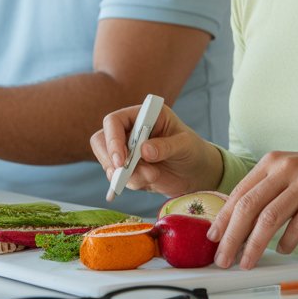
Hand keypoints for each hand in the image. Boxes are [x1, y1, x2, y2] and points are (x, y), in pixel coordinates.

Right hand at [90, 102, 223, 198]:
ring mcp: (127, 151)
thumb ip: (166, 146)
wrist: (196, 173)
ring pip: (109, 163)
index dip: (112, 139)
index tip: (121, 161)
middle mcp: (130, 131)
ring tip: (153, 176)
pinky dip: (132, 183)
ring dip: (127, 175)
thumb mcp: (185, 145)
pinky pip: (119, 178)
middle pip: (101, 141)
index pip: (114, 121)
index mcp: (142, 115)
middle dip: (110, 160)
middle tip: (124, 174)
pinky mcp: (128, 169)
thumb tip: (144, 150)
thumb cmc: (193, 150)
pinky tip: (151, 180)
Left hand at [207, 151, 297, 269]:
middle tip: (224, 257)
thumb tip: (235, 221)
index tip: (213, 238)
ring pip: (270, 217)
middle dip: (232, 236)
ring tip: (247, 261)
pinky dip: (288, 240)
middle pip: (249, 206)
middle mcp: (285, 168)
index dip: (223, 218)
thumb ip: (265, 192)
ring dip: (255, 244)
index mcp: (271, 162)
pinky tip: (282, 249)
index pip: (239, 193)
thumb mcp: (288, 175)